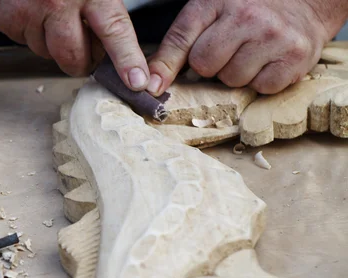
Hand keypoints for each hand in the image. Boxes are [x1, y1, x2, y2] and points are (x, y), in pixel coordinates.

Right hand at [0, 0, 150, 90]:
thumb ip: (103, 6)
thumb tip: (113, 48)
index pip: (114, 30)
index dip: (126, 59)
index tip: (136, 81)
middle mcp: (57, 3)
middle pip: (74, 58)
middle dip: (81, 61)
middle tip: (85, 48)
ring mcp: (28, 14)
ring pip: (47, 54)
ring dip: (53, 44)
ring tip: (53, 14)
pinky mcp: (5, 21)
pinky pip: (25, 43)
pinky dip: (31, 33)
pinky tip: (33, 11)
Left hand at [146, 0, 347, 95]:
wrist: (306, 1)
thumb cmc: (249, 9)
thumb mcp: (211, 11)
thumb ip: (179, 44)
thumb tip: (152, 85)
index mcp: (217, 1)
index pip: (181, 39)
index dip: (165, 67)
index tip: (151, 88)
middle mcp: (246, 16)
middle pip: (205, 66)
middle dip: (211, 66)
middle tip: (227, 50)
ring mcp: (273, 36)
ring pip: (232, 80)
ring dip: (237, 74)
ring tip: (250, 53)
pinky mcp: (295, 57)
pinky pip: (261, 88)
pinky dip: (262, 81)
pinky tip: (268, 61)